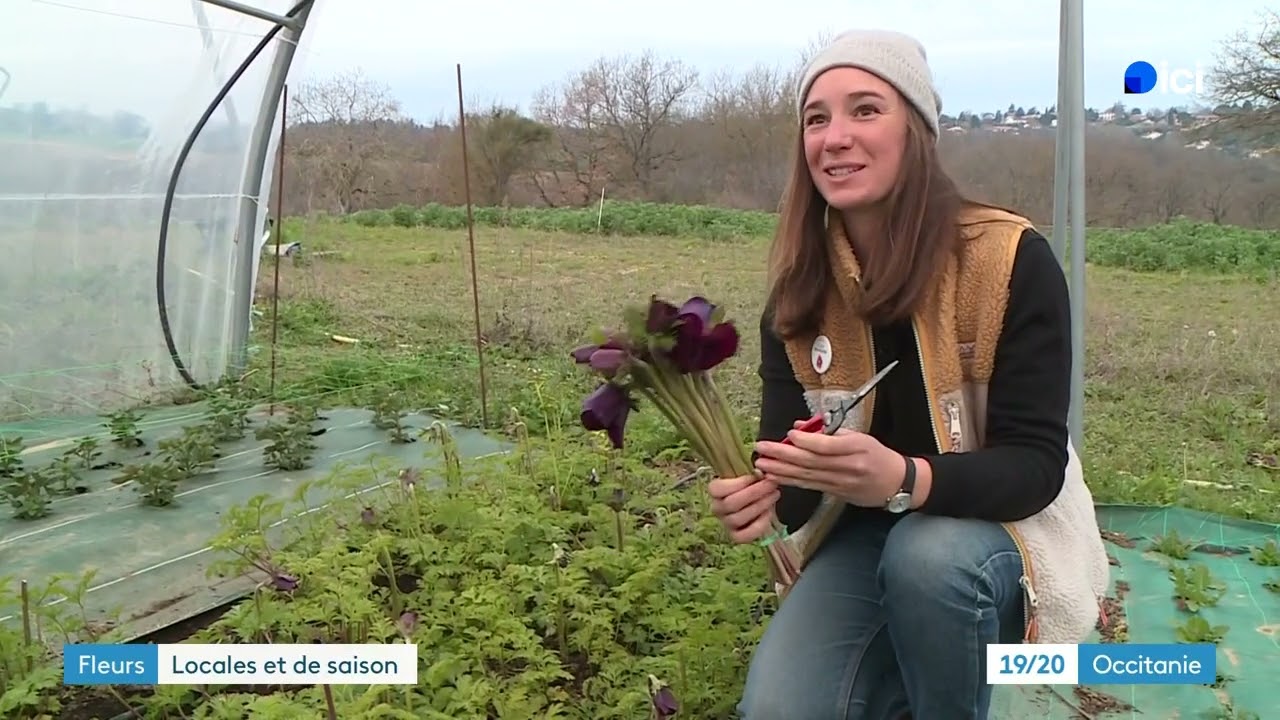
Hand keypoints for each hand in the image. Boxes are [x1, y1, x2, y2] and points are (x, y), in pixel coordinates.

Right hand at [707, 472, 779, 543]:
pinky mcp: (736, 536)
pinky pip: (745, 535)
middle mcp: (717, 509)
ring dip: (760, 506)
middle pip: (731, 504)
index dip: (738, 483)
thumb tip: (759, 473)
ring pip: (738, 518)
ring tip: (774, 495)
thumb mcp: (749, 475)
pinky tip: (769, 513)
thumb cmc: (751, 485)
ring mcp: (726, 524)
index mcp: (715, 491)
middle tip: (771, 484)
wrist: (758, 501)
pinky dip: (759, 525)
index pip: (717, 489)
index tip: (757, 475)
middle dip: (754, 493)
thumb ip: (751, 473)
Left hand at [753, 423, 913, 508]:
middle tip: (762, 448)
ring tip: (761, 464)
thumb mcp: (859, 436)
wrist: (897, 483)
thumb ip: (830, 432)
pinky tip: (775, 476)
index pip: (827, 446)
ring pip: (806, 476)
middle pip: (811, 461)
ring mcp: (841, 483)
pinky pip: (809, 486)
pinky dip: (790, 481)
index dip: (806, 441)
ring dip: (781, 470)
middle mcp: (848, 467)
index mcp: (857, 448)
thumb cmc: (878, 455)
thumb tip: (799, 427)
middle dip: (783, 455)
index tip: (788, 434)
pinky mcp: (835, 494)